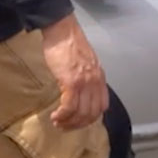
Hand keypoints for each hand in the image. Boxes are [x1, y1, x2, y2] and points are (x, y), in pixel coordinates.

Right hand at [39, 13, 107, 128]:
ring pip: (81, 113)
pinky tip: (55, 116)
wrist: (62, 31)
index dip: (91, 118)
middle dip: (78, 124)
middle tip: (65, 126)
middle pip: (92, 113)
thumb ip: (86, 77)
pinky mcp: (72, 82)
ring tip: (58, 123)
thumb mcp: (85, 62)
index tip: (78, 121)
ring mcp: (85, 83)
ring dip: (69, 122)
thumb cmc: (69, 44)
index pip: (102, 106)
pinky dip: (62, 115)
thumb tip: (79, 92)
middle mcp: (95, 82)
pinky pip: (69, 106)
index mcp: (100, 77)